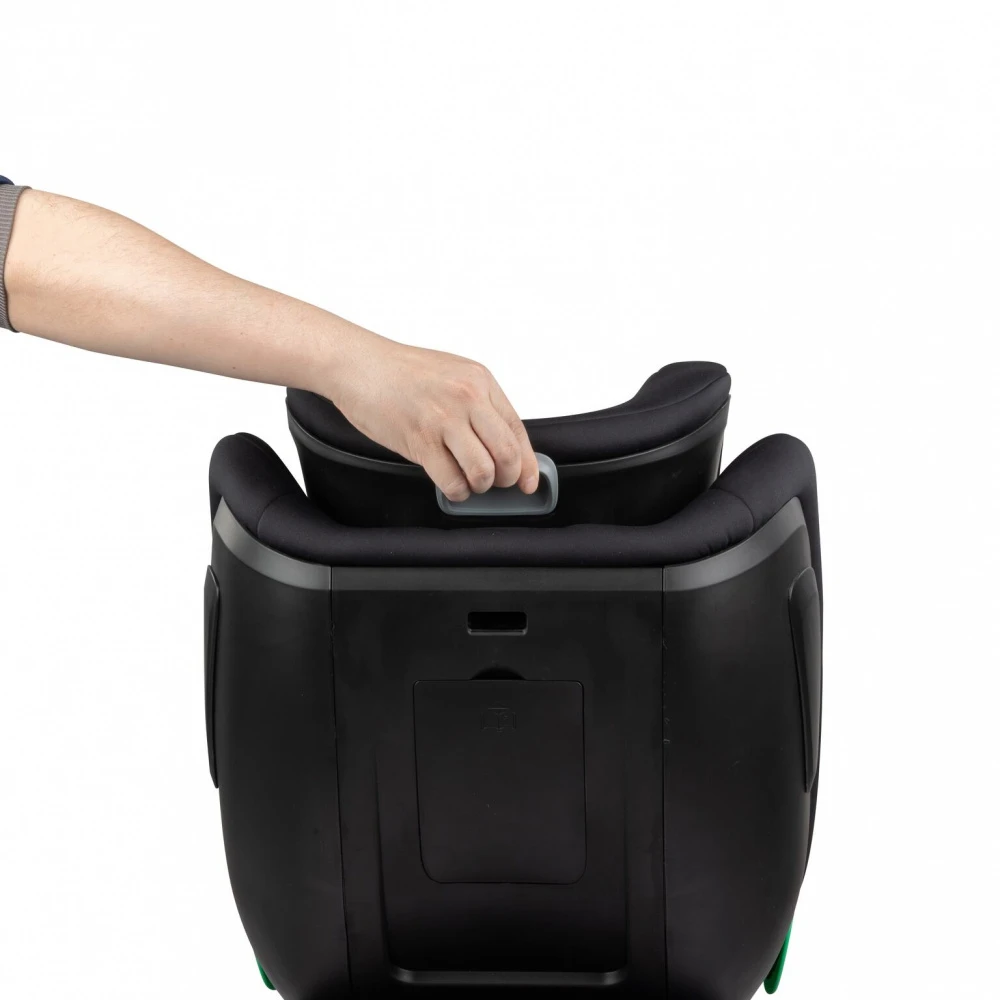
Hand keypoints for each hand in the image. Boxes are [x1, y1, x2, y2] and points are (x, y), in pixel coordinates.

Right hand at [321, 334, 538, 501]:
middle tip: (496, 483)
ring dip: (479, 485)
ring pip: (483, 471)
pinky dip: (457, 491)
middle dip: (506, 478)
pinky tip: (450, 485)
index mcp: (480, 381)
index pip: (516, 430)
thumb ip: (478, 404)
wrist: (359, 364)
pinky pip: (452, 480)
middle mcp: (467, 398)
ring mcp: (444, 420)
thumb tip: (498, 442)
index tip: (529, 482)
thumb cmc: (400, 371)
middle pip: (507, 454)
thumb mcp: (452, 374)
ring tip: (468, 481)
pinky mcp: (420, 440)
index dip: (528, 463)